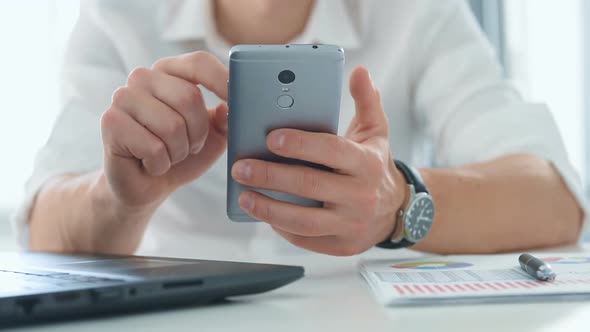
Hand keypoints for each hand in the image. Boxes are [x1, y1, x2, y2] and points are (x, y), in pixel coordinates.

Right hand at [101, 51, 228, 208]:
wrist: (146, 185)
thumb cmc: (181, 155)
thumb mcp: (214, 137)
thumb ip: (226, 119)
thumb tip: (227, 106)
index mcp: (170, 72)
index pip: (199, 63)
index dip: (222, 80)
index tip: (237, 100)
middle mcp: (143, 77)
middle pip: (189, 97)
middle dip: (198, 133)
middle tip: (189, 146)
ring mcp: (123, 97)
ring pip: (172, 125)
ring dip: (179, 152)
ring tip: (168, 155)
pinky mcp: (111, 122)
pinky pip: (154, 147)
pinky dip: (160, 164)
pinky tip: (150, 164)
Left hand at [231, 66, 407, 255]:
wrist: (395, 210)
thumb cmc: (374, 164)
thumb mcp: (376, 132)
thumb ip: (366, 100)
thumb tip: (359, 71)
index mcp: (366, 162)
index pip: (331, 150)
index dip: (300, 144)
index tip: (271, 137)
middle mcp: (361, 195)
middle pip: (309, 185)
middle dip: (270, 176)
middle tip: (240, 167)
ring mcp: (350, 224)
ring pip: (302, 220)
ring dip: (267, 208)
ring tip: (243, 195)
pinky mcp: (341, 246)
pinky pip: (304, 239)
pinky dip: (280, 227)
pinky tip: (262, 212)